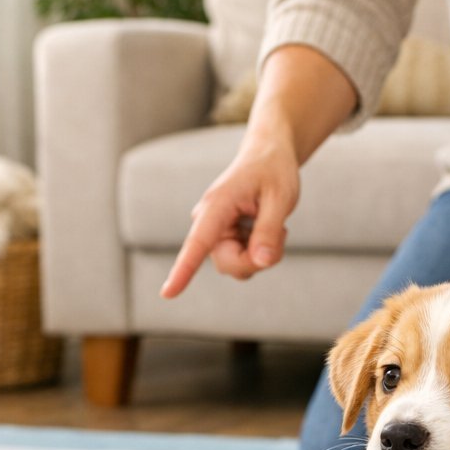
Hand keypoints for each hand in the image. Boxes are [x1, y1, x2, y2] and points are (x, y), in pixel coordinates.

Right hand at [160, 136, 299, 297]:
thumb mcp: (281, 197)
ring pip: (236, 267)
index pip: (198, 243)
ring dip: (260, 255)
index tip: (167, 293)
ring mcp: (214, 233)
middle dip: (258, 259)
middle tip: (282, 233)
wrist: (268, 156)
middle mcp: (208, 221)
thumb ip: (269, 231)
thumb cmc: (273, 171)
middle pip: (228, 264)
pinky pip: (241, 262)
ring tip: (274, 225)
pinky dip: (259, 253)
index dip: (183, 270)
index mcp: (216, 205)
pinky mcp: (222, 240)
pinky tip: (263, 228)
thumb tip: (262, 262)